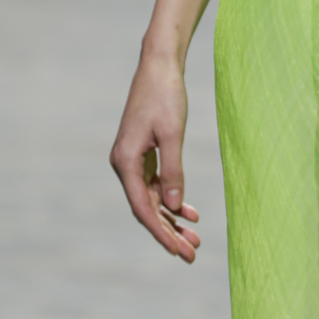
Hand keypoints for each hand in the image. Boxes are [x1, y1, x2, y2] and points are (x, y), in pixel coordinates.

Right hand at [110, 53, 199, 262]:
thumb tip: (172, 207)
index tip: (178, 251)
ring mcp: (132, 159)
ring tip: (195, 238)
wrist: (159, 65)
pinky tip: (189, 211)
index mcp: (125, 161)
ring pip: (151, 198)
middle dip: (169, 231)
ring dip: (172, 218)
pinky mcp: (142, 152)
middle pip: (146, 208)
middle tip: (192, 254)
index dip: (160, 232)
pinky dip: (171, 198)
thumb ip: (173, 170)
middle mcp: (124, 164)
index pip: (142, 208)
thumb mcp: (172, 133)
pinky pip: (155, 184)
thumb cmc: (166, 95)